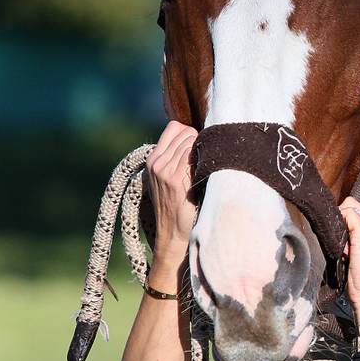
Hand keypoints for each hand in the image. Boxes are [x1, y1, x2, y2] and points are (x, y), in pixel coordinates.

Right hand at [145, 121, 198, 262]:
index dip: (190, 133)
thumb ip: (175, 158)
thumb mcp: (168, 178)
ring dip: (204, 151)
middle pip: (186, 132)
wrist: (173, 233)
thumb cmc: (177, 206)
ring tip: (206, 168)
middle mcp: (157, 162)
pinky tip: (207, 174)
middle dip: (200, 141)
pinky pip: (194, 155)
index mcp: (153, 159)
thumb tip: (196, 138)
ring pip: (191, 141)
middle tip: (206, 159)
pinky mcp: (176, 180)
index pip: (174, 127)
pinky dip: (204, 160)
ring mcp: (165, 170)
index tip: (198, 147)